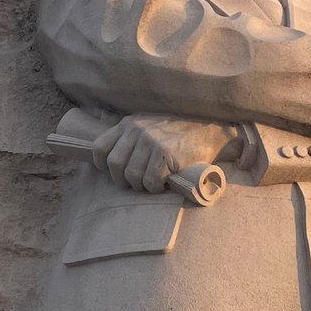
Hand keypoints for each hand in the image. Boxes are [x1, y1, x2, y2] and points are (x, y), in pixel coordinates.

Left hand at [92, 115, 241, 192]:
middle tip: (138, 182)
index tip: (114, 172)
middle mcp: (137, 129)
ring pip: (131, 176)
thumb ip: (131, 137)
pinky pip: (150, 182)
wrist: (211, 129)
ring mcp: (151, 141)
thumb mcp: (150, 124)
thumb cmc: (179, 132)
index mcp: (130, 123)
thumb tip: (112, 161)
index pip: (100, 147)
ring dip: (142, 185)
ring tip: (154, 182)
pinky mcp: (165, 153)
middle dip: (123, 180)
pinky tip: (164, 182)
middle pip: (114, 165)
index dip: (102, 165)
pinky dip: (156, 188)